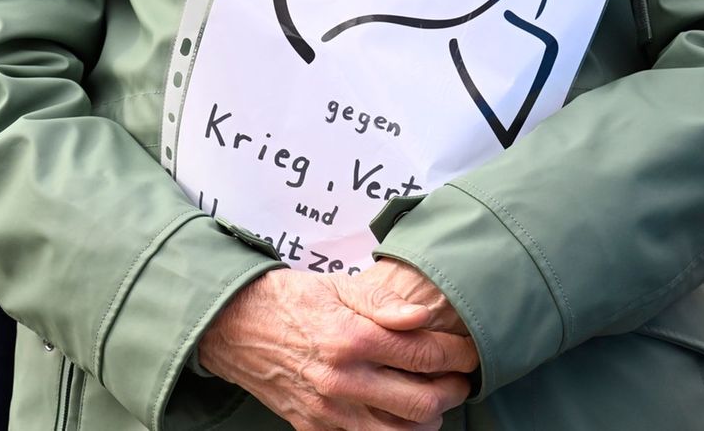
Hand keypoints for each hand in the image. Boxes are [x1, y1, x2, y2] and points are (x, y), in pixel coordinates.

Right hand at [199, 268, 476, 430]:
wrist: (235, 326)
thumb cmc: (291, 301)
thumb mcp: (339, 286)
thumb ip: (385, 302)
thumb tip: (424, 316)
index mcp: (353, 338)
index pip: (426, 356)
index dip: (459, 356)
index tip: (468, 352)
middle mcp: (343, 380)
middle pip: (423, 404)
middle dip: (452, 392)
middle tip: (457, 379)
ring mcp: (329, 411)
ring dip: (426, 420)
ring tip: (430, 399)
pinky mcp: (315, 429)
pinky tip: (397, 415)